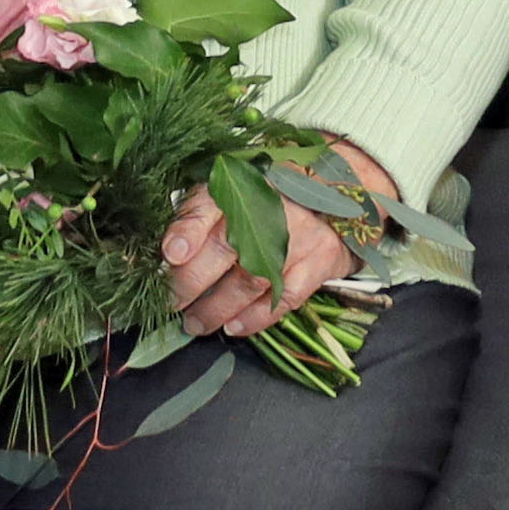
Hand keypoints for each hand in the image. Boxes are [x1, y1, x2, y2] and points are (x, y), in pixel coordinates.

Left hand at [167, 143, 386, 338]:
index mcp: (245, 182)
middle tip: (171, 302)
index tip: (171, 254)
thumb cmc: (276, 193)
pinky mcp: (320, 261)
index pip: (211, 203)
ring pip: (250, 279)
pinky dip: (257, 317)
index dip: (188, 229)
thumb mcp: (242, 184)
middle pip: (225, 247)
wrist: (342, 189)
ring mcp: (299, 236)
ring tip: (194, 323)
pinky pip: (285, 297)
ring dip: (217, 307)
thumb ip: (206, 209)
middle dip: (191, 281)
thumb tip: (166, 250)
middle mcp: (271, 207)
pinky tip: (234, 327)